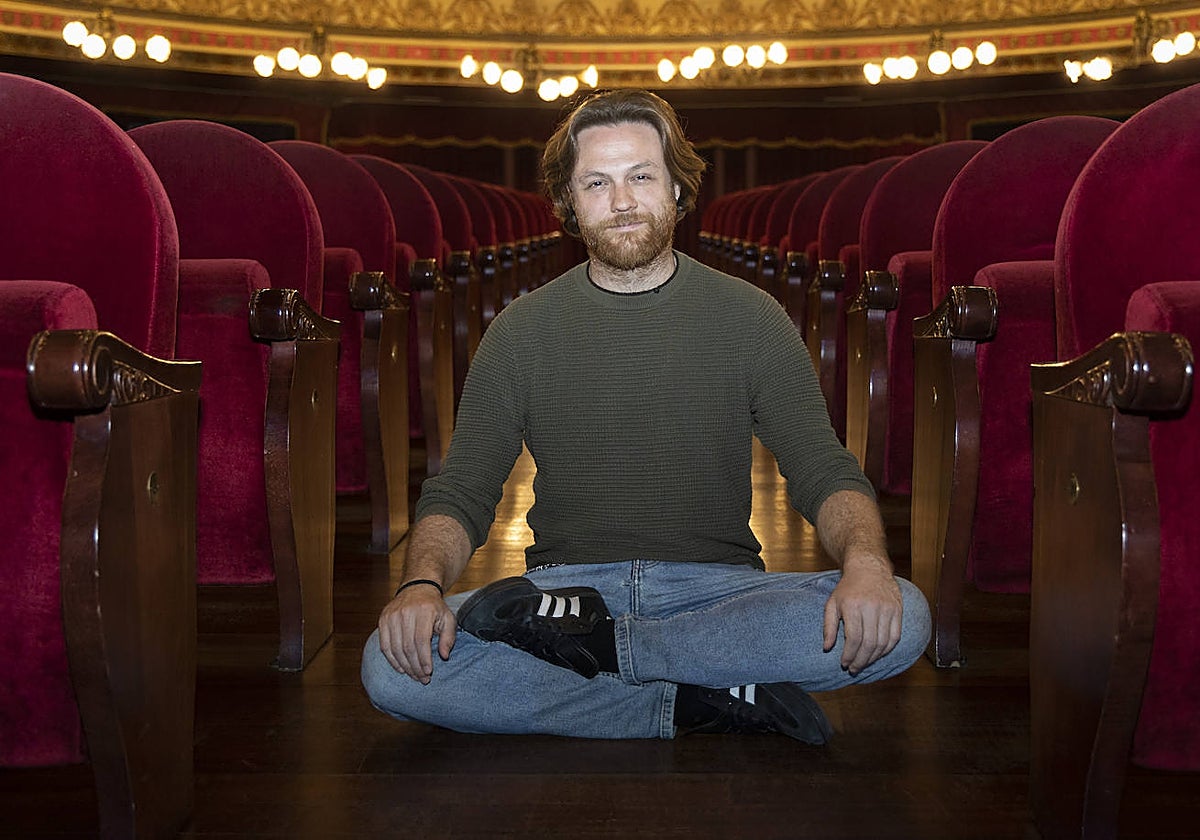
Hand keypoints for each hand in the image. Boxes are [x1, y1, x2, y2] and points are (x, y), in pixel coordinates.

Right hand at [378, 584, 456, 683]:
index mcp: (424, 610)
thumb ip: (448, 637)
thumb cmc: (435, 607)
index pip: (421, 640)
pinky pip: (385, 646)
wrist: (417, 589)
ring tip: (414, 676)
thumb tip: (444, 656)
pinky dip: (392, 660)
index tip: (429, 672)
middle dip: (415, 667)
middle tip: (422, 679)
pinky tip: (401, 669)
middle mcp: (405, 612)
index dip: (424, 659)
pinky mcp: (383, 620)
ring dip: (405, 666)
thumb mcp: (448, 618)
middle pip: (407, 647)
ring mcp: (392, 616)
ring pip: (395, 648)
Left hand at [822, 557, 902, 674]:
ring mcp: (887, 609)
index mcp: (853, 606)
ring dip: (873, 658)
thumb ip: (828, 627)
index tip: (844, 664)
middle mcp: (871, 607)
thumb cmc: (848, 588)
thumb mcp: (832, 604)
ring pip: (883, 643)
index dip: (849, 655)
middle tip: (854, 669)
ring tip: (864, 663)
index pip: (854, 639)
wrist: (869, 568)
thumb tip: (827, 648)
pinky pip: (895, 637)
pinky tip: (878, 654)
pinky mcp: (898, 610)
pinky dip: (887, 649)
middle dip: (861, 661)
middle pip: (869, 644)